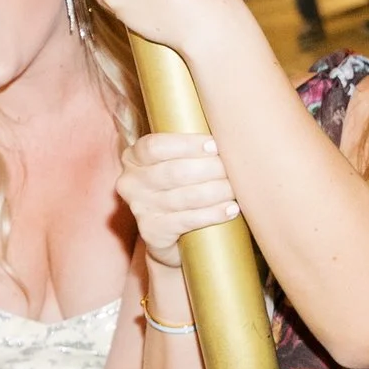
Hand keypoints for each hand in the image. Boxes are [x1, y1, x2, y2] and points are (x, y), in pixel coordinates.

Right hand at [118, 134, 240, 267]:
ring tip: (237, 189)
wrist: (168, 235)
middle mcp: (130, 182)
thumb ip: (188, 149)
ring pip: (185, 197)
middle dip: (210, 169)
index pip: (156, 146)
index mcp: (133, 157)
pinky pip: (187, 221)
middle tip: (235, 168)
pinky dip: (212, 214)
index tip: (215, 145)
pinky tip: (230, 209)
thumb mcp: (172, 163)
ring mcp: (139, 209)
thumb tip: (226, 133)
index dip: (187, 145)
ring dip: (217, 192)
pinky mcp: (152, 232)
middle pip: (174, 172)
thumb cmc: (178, 188)